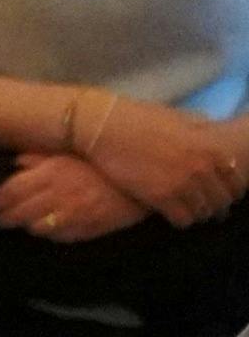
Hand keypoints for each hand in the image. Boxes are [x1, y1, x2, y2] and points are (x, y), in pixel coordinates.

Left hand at [0, 154, 150, 240]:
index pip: (11, 191)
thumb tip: (15, 162)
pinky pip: (60, 237)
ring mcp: (74, 215)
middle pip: (19, 212)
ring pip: (37, 227)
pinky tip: (41, 230)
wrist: (142, 181)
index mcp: (51, 174)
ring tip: (14, 224)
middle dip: (2, 217)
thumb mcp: (69, 154)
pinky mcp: (89, 229)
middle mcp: (59, 196)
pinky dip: (47, 234)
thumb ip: (40, 158)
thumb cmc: (103, 163)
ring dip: (23, 226)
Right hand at [79, 99, 248, 225]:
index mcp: (211, 147)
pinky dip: (180, 220)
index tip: (219, 192)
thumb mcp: (176, 116)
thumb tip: (213, 133)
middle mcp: (202, 168)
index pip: (236, 182)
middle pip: (222, 201)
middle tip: (204, 206)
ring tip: (187, 210)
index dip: (230, 190)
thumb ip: (200, 128)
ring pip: (204, 212)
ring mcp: (182, 184)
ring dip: (197, 213)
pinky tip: (172, 214)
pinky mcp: (161, 197)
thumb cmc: (136, 117)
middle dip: (215, 205)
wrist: (101, 125)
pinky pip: (183, 220)